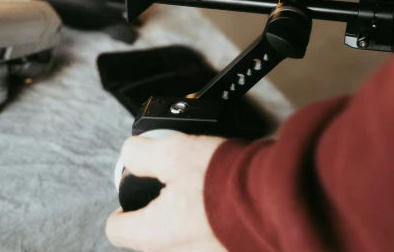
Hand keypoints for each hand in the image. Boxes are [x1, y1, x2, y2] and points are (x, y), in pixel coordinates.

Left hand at [106, 134, 227, 251]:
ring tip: (208, 192)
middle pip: (153, 234)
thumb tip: (131, 154)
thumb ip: (142, 153)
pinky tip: (228, 205)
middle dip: (162, 211)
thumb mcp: (174, 151)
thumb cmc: (224, 179)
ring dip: (192, 219)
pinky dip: (216, 226)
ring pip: (184, 238)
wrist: (276, 195)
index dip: (122, 207)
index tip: (134, 193)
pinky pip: (212, 241)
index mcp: (154, 234)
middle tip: (178, 185)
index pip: (117, 229)